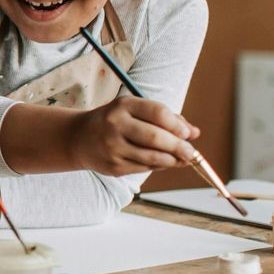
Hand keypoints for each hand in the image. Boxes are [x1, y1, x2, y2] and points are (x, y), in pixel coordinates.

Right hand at [71, 97, 198, 175]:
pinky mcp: (113, 166)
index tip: (188, 134)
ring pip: (152, 157)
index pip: (158, 113)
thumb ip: (165, 118)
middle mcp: (115, 125)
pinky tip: (161, 162)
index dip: (178, 125)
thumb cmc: (115, 121)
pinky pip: (143, 168)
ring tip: (181, 159)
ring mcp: (112, 147)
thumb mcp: (135, 111)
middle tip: (190, 152)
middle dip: (179, 147)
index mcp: (123, 106)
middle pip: (156, 137)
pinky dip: (157, 166)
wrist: (79, 138)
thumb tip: (195, 133)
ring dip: (172, 160)